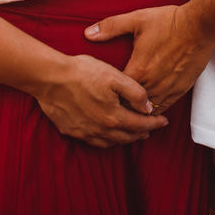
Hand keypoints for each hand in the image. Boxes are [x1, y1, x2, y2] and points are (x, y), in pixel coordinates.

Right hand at [33, 54, 167, 148]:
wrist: (50, 78)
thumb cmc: (82, 73)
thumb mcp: (115, 77)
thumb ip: (135, 93)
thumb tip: (147, 107)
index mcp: (114, 117)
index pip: (141, 125)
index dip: (155, 123)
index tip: (164, 121)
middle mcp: (101, 130)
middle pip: (127, 136)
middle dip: (142, 133)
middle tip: (151, 128)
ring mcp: (85, 132)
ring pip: (111, 142)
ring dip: (125, 138)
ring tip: (132, 133)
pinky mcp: (72, 131)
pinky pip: (94, 141)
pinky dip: (106, 140)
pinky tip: (107, 134)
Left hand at [85, 5, 214, 111]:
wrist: (199, 25)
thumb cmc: (168, 21)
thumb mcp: (137, 19)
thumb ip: (111, 27)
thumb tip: (88, 33)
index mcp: (138, 69)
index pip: (117, 93)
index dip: (108, 94)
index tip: (102, 93)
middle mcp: (152, 83)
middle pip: (131, 105)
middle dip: (122, 105)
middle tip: (112, 105)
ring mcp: (168, 88)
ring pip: (148, 110)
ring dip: (138, 109)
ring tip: (129, 108)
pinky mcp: (181, 89)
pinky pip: (164, 107)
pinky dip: (155, 107)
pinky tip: (148, 105)